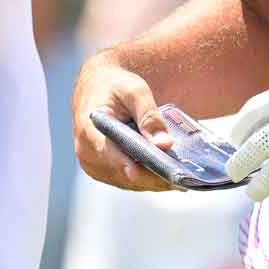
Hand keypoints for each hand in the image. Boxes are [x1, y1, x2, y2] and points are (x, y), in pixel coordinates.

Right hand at [71, 58, 175, 191]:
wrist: (98, 88)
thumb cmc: (116, 86)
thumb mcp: (135, 91)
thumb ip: (149, 116)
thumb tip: (164, 144)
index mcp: (89, 129)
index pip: (107, 151)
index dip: (126, 164)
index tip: (144, 173)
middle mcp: (87, 152)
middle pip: (123, 172)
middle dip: (152, 176)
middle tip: (182, 178)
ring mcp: (94, 165)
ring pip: (128, 182)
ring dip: (154, 181)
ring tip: (181, 179)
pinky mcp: (104, 171)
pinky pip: (128, 181)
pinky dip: (148, 179)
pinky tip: (169, 176)